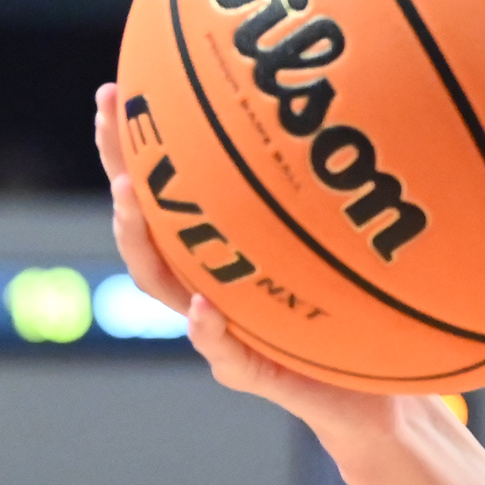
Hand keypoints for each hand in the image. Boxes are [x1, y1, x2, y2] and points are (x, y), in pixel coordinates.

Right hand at [90, 83, 396, 428]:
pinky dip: (210, 330)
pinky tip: (205, 305)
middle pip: (143, 229)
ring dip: (142, 240)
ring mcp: (223, 331)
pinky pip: (223, 352)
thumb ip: (337, 199)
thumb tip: (355, 113)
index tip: (112, 89)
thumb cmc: (358, 314)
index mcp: (220, 253)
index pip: (164, 193)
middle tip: (109, 125)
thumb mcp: (347, 244)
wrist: (376, 396)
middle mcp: (208, 286)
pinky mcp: (252, 372)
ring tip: (130, 196)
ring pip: (163, 285)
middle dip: (121, 174)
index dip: (129, 147)